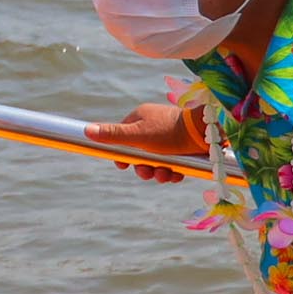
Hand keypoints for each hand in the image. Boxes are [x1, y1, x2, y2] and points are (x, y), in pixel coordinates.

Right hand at [84, 100, 207, 183]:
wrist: (207, 134)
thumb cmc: (169, 132)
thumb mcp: (137, 135)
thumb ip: (113, 135)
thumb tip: (86, 130)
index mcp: (140, 118)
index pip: (122, 138)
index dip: (122, 155)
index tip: (123, 166)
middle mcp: (153, 127)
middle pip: (139, 154)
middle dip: (143, 168)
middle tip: (149, 172)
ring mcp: (169, 138)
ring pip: (156, 162)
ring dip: (159, 173)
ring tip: (166, 175)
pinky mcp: (183, 148)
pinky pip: (171, 164)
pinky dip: (172, 172)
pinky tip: (177, 175)